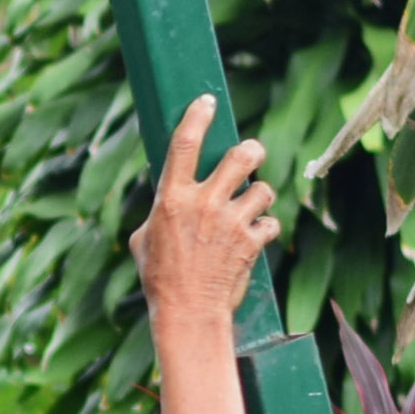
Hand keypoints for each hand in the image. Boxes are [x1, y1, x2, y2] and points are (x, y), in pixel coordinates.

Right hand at [132, 96, 277, 323]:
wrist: (188, 313)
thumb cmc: (159, 278)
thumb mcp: (144, 239)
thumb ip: (161, 211)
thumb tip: (169, 199)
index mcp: (172, 198)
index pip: (185, 143)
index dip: (197, 115)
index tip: (207, 100)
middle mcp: (205, 204)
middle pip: (242, 155)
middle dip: (252, 151)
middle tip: (251, 156)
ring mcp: (231, 222)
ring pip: (263, 188)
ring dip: (259, 196)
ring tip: (249, 209)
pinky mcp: (252, 242)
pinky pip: (270, 222)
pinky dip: (264, 229)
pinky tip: (252, 240)